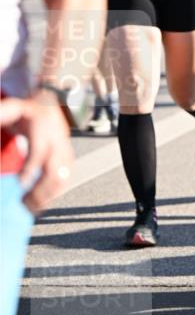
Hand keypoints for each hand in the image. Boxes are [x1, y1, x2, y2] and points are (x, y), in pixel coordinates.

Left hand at [0, 95, 72, 213]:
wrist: (48, 106)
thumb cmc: (28, 112)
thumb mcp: (14, 109)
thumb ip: (3, 115)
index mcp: (44, 129)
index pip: (39, 152)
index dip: (31, 169)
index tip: (21, 183)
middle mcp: (58, 142)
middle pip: (54, 171)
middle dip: (40, 190)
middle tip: (23, 203)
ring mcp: (65, 152)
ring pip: (62, 179)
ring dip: (47, 196)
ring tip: (30, 207)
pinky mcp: (69, 161)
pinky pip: (65, 181)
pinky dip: (53, 195)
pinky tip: (40, 203)